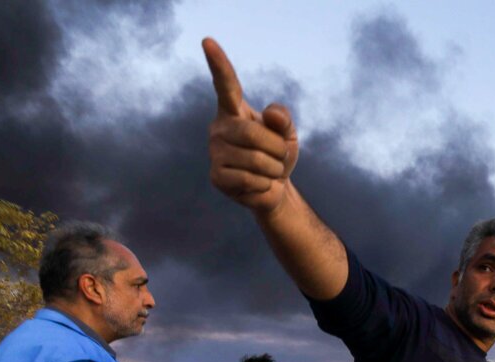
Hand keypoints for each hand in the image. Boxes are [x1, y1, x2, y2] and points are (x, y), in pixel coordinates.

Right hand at [204, 38, 299, 215]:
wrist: (274, 188)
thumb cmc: (277, 154)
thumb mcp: (287, 133)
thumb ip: (283, 119)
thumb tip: (271, 116)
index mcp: (233, 110)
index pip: (226, 85)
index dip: (218, 64)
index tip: (208, 41)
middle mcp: (219, 127)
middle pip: (252, 134)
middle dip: (277, 149)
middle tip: (279, 157)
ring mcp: (214, 152)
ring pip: (255, 161)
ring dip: (274, 169)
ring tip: (268, 171)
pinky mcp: (217, 177)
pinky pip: (251, 180)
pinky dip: (265, 185)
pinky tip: (259, 184)